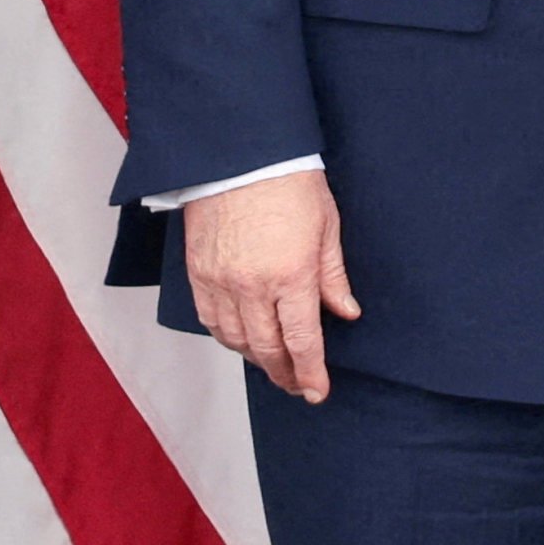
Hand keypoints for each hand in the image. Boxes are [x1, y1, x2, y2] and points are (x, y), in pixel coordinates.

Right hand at [185, 168, 358, 403]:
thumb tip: (345, 312)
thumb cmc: (288, 182)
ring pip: (236, 340)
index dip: (310, 372)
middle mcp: (252, 286)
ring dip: (256, 358)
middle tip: (296, 384)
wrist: (240, 153)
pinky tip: (242, 339)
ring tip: (273, 363)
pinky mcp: (198, 273)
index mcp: (291, 275)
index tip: (316, 391)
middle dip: (284, 373)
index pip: (302, 340)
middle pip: (267, 349)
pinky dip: (227, 337)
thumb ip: (333, 276)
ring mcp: (220, 282)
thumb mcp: (327, 226)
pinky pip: (210, 320)